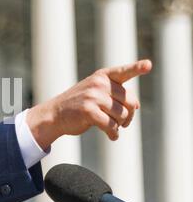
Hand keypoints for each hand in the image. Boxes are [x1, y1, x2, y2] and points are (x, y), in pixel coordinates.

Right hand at [27, 59, 152, 148]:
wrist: (54, 114)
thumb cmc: (78, 105)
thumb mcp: (94, 92)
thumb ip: (115, 94)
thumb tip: (137, 106)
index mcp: (102, 77)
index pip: (123, 72)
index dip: (137, 68)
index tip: (148, 65)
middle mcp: (98, 84)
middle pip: (130, 102)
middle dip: (129, 115)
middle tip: (123, 122)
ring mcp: (93, 97)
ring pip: (121, 115)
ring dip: (119, 125)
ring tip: (112, 127)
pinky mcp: (89, 111)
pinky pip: (111, 126)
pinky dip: (113, 134)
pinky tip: (111, 136)